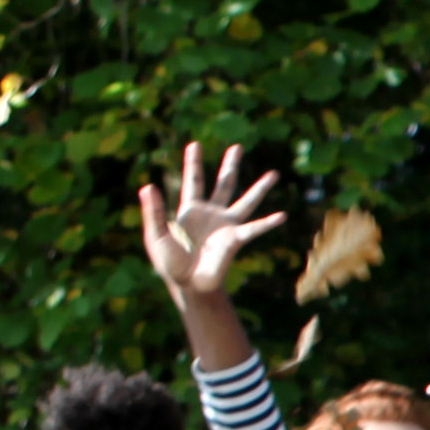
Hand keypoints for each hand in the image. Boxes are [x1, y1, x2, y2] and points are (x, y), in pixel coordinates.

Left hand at [136, 141, 291, 307]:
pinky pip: (254, 229)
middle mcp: (212, 213)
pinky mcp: (235, 240)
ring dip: (259, 188)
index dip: (193, 163)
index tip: (195, 144)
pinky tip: (282, 215)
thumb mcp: (156, 234)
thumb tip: (147, 186)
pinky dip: (268, 223)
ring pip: (246, 201)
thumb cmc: (169, 262)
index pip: (192, 181)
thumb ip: (152, 211)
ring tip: (274, 174)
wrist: (188, 284)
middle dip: (230, 166)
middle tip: (237, 147)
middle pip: (223, 184)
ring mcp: (226, 226)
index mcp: (190, 210)